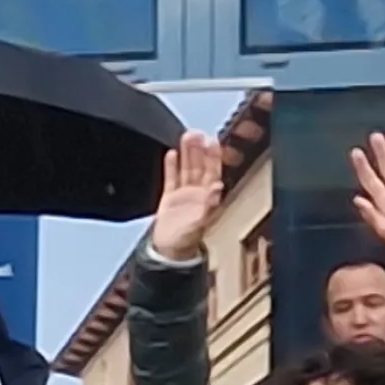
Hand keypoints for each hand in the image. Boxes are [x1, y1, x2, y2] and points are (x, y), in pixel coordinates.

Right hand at [145, 131, 223, 263]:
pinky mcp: (169, 198)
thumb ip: (209, 205)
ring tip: (185, 137)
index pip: (212, 172)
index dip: (213, 157)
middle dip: (198, 150)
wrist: (168, 251)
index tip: (212, 141)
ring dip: (187, 153)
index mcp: (207, 198)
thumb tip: (217, 187)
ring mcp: (183, 194)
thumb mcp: (200, 224)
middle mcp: (197, 193)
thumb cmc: (186, 241)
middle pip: (199, 166)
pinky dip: (171, 166)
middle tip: (195, 133)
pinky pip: (171, 178)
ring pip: (186, 169)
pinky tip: (172, 154)